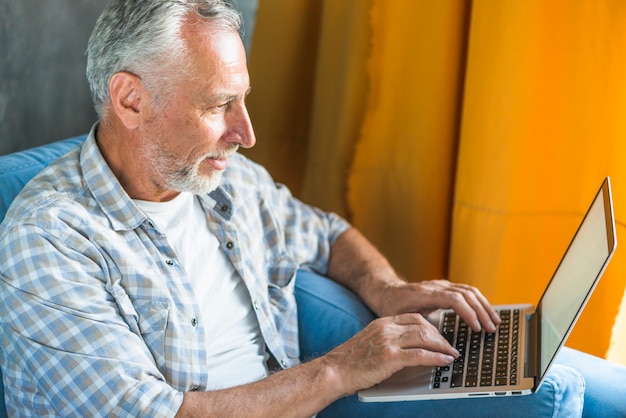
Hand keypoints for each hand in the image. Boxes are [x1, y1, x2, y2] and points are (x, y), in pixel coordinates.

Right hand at [320, 313, 458, 394]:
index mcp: (382, 322)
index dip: (431, 326)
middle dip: (440, 337)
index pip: (414, 317)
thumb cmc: (351, 362)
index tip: (440, 336)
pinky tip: (444, 361)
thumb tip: (410, 347)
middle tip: (450, 347)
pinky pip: (420, 354)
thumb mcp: (371, 342)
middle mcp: (386, 328)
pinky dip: (436, 357)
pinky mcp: (390, 357)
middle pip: (423, 325)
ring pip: (424, 337)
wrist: (334, 371)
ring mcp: (388, 341)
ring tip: (451, 354)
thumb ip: (388, 339)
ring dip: (442, 346)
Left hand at [373, 280, 500, 332]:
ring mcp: (441, 285)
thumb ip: (418, 325)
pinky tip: (485, 312)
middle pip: (466, 293)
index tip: (477, 328)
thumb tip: (435, 339)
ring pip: (469, 290)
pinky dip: (478, 301)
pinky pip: (466, 291)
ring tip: (494, 321)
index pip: (454, 299)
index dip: (468, 313)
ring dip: (484, 305)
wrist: (385, 291)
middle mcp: (436, 286)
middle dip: (482, 311)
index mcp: (426, 293)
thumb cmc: (392, 306)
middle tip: (491, 328)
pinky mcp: (445, 287)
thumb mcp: (401, 318)